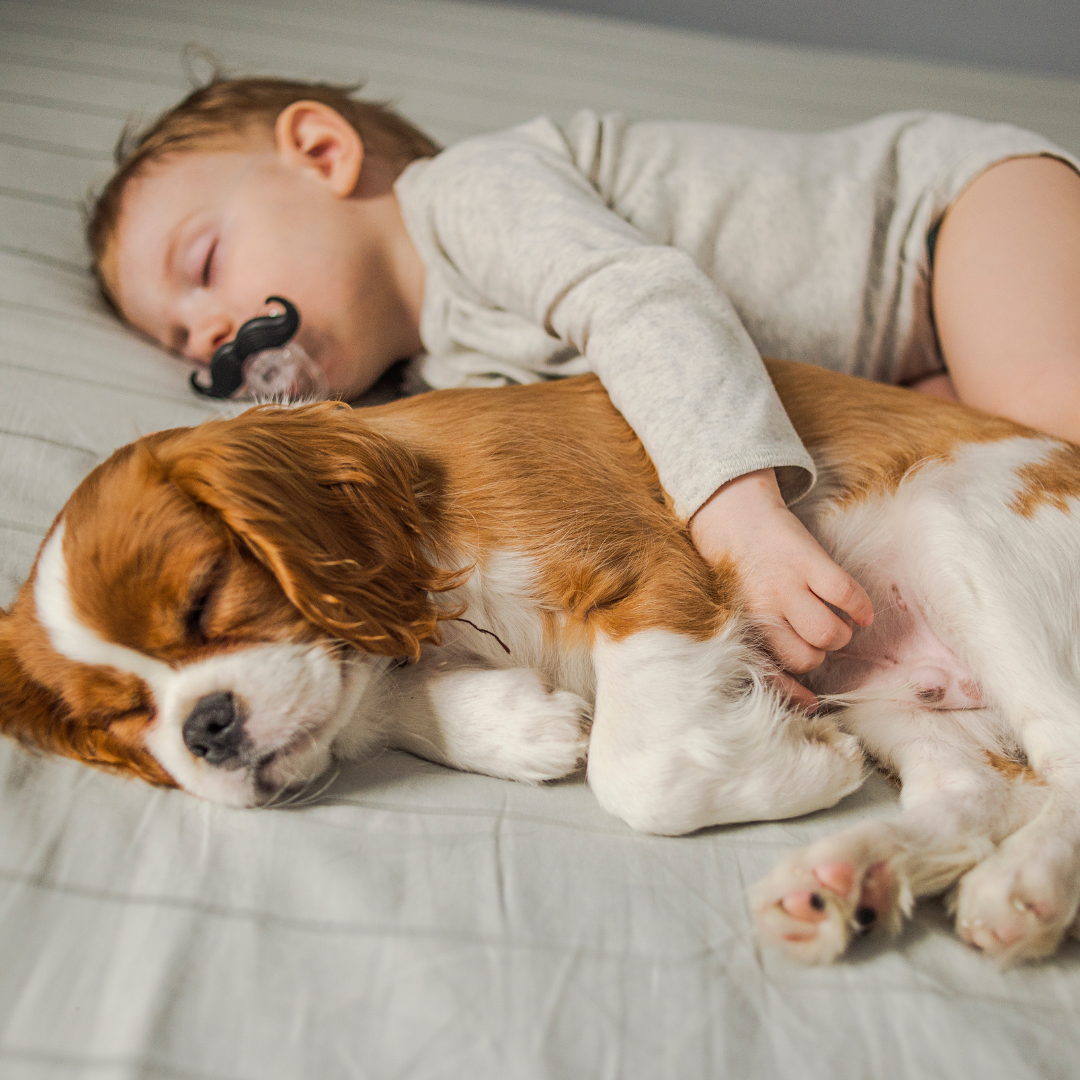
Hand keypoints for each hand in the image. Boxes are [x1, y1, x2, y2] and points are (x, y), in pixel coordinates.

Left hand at [689, 469, 872, 704]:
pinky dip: (861, 608)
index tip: (812, 702)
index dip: (794, 693)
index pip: (771, 671)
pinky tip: (859, 611)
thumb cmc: (739, 570)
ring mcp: (785, 584)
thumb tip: (803, 695)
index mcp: (745, 624)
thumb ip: (765, 644)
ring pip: (827, 633)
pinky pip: (846, 594)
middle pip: (807, 657)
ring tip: (835, 621)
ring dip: (840, 634)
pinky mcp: (807, 559)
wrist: (731, 515)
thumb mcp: (742, 610)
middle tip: (815, 636)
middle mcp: (763, 608)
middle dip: (819, 653)